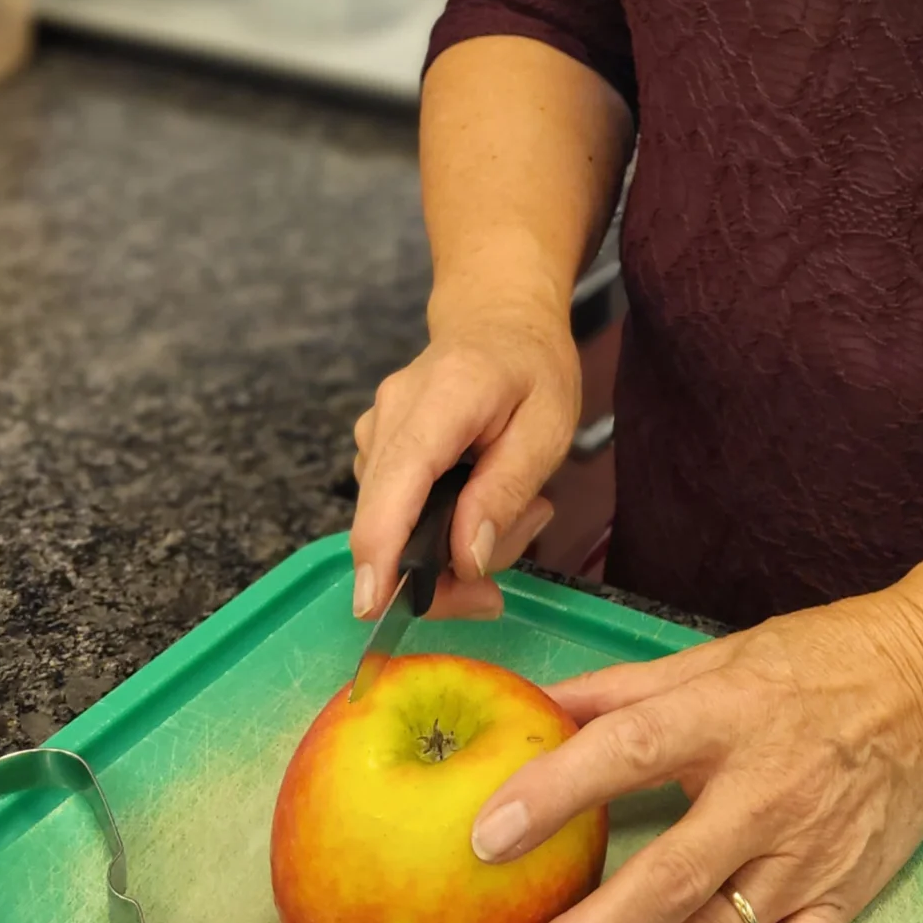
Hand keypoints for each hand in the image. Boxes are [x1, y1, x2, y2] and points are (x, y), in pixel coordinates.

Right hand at [349, 290, 580, 621]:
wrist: (498, 316)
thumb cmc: (532, 367)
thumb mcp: (547, 428)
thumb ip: (505, 492)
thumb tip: (465, 560)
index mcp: (440, 399)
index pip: (397, 482)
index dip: (381, 550)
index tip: (376, 606)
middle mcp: (390, 413)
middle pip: (385, 519)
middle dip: (438, 571)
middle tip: (499, 587)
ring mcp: (375, 429)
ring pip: (394, 522)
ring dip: (448, 545)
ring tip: (516, 510)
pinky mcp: (375, 447)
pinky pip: (396, 509)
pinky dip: (435, 525)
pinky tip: (481, 501)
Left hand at [471, 591, 922, 922]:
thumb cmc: (817, 661)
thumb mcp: (717, 654)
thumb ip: (623, 689)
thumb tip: (533, 704)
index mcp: (726, 715)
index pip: (629, 752)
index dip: (555, 791)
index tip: (486, 834)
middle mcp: (763, 794)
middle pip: (663, 883)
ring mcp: (803, 858)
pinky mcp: (838, 899)